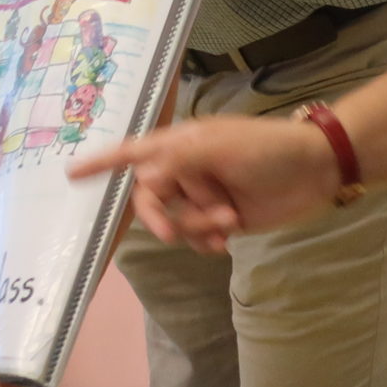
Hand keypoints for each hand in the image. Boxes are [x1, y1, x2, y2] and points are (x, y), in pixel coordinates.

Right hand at [67, 114, 342, 254]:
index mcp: (179, 144)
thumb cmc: (266, 149)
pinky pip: (196, 237)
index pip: (131, 153)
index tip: (70, 176)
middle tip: (169, 233)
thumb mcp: (218, 148)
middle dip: (160, 217)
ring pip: (175, 222)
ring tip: (227, 222)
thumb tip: (142, 185)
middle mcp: (185, 169)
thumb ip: (176, 163)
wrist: (316, 170)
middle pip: (149, 198)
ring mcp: (202, 195)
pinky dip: (205, 242)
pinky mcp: (221, 218)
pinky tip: (224, 242)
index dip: (100, 164)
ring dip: (195, 227)